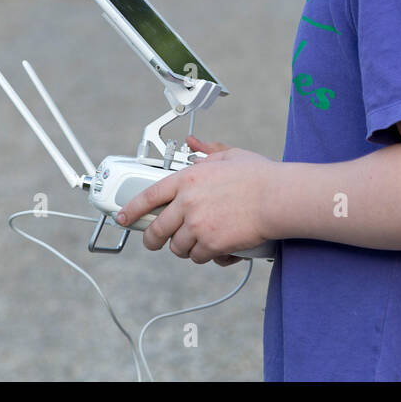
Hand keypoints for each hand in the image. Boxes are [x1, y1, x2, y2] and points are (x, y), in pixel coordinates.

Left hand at [116, 135, 275, 265]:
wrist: (277, 198)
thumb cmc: (259, 176)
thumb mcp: (230, 155)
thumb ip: (207, 152)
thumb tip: (194, 144)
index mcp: (188, 179)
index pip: (149, 196)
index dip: (132, 209)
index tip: (123, 218)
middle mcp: (187, 203)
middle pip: (157, 230)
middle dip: (153, 240)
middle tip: (156, 243)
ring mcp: (197, 225)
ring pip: (178, 247)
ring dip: (185, 248)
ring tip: (199, 243)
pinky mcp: (211, 244)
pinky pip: (199, 257)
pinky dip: (207, 256)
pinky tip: (217, 249)